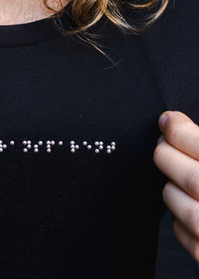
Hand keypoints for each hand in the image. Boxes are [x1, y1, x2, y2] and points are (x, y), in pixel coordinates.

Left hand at [154, 110, 198, 261]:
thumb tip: (178, 123)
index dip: (178, 129)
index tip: (167, 120)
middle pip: (190, 178)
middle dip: (167, 155)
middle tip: (163, 144)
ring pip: (183, 207)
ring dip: (170, 187)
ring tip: (173, 176)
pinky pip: (184, 233)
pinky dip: (178, 218)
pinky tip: (187, 204)